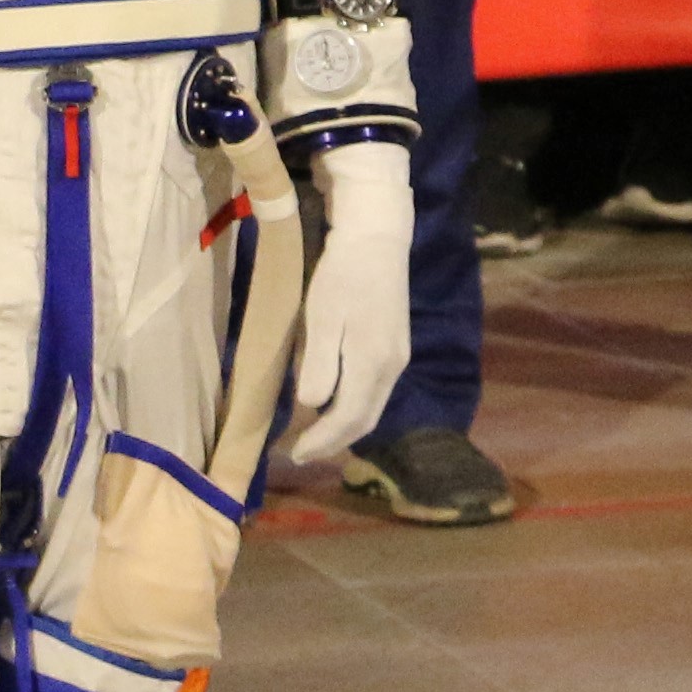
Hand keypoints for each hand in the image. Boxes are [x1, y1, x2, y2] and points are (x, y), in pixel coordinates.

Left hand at [282, 143, 413, 470]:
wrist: (378, 238)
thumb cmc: (343, 276)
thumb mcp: (322, 318)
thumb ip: (318, 366)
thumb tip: (312, 405)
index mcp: (372, 364)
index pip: (347, 419)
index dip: (321, 442)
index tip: (293, 454)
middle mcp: (392, 367)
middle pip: (365, 421)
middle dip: (333, 443)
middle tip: (300, 452)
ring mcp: (398, 357)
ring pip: (372, 407)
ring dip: (344, 428)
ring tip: (315, 435)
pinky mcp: (396, 346)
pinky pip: (375, 392)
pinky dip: (354, 408)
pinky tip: (335, 403)